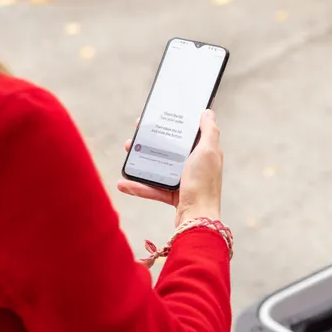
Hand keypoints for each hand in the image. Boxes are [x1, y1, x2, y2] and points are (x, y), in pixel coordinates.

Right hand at [117, 109, 222, 226]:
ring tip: (127, 152)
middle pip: (171, 148)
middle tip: (136, 133)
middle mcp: (196, 165)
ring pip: (159, 166)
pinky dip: (138, 186)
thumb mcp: (208, 152)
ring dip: (141, 160)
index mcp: (205, 152)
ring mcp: (184, 181)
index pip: (188, 133)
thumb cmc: (203, 184)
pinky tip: (123, 183)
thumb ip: (209, 131)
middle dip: (152, 140)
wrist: (197, 220)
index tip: (156, 117)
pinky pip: (153, 188)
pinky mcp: (174, 196)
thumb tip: (208, 112)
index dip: (173, 123)